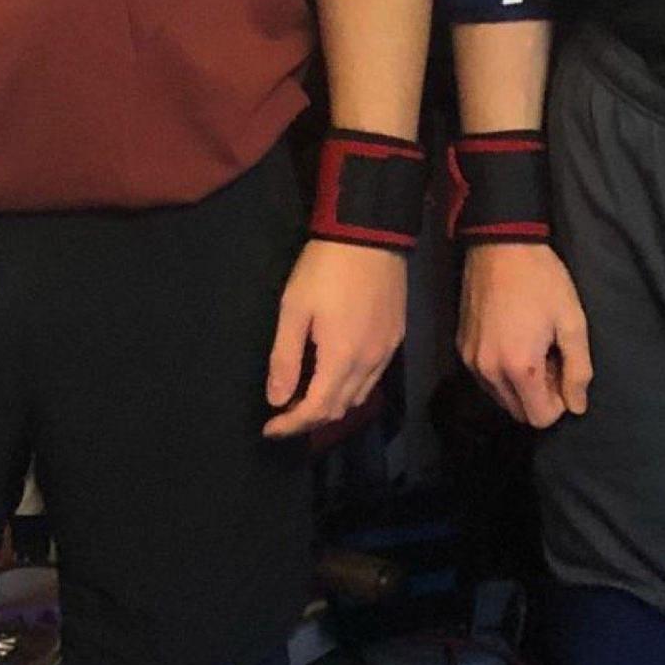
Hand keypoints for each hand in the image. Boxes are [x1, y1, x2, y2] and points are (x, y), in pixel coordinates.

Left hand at [263, 239, 405, 438]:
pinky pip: (372, 379)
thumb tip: (276, 400)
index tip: (269, 429)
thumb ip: (285, 358)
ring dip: (332, 407)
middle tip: (283, 417)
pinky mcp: (395, 338)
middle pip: (340, 409)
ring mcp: (387, 351)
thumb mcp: (294, 310)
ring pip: (359, 396)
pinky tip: (334, 378)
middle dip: (310, 420)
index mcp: (342, 358)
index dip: (292, 424)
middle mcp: (370, 363)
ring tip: (304, 402)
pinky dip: (350, 389)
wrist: (370, 235)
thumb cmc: (324, 269)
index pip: (317, 409)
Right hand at [457, 242, 592, 427]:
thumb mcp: (573, 323)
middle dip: (539, 395)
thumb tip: (577, 407)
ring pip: (501, 397)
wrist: (500, 245)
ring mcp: (469, 359)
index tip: (564, 371)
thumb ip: (579, 371)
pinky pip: (485, 378)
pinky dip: (502, 372)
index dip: (559, 402)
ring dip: (520, 385)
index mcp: (519, 367)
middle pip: (519, 412)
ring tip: (532, 348)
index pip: (540, 418)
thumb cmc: (543, 282)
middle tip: (550, 359)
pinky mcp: (460, 346)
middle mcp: (488, 371)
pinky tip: (512, 339)